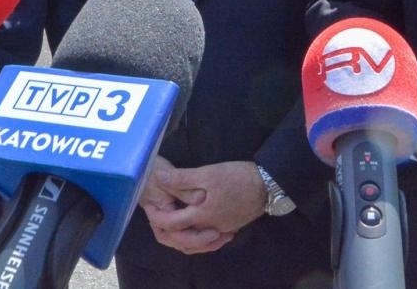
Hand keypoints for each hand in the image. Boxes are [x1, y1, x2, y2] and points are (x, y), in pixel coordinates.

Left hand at [144, 160, 263, 254]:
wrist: (267, 185)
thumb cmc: (237, 178)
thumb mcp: (208, 173)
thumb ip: (182, 178)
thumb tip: (159, 178)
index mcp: (201, 216)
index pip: (171, 224)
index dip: (157, 217)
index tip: (149, 207)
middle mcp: (209, 228)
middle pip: (182, 240)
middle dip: (166, 231)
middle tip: (157, 217)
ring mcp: (221, 230)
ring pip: (196, 243)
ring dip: (182, 236)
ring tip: (173, 223)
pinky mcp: (230, 227)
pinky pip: (208, 239)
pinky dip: (198, 236)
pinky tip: (197, 224)